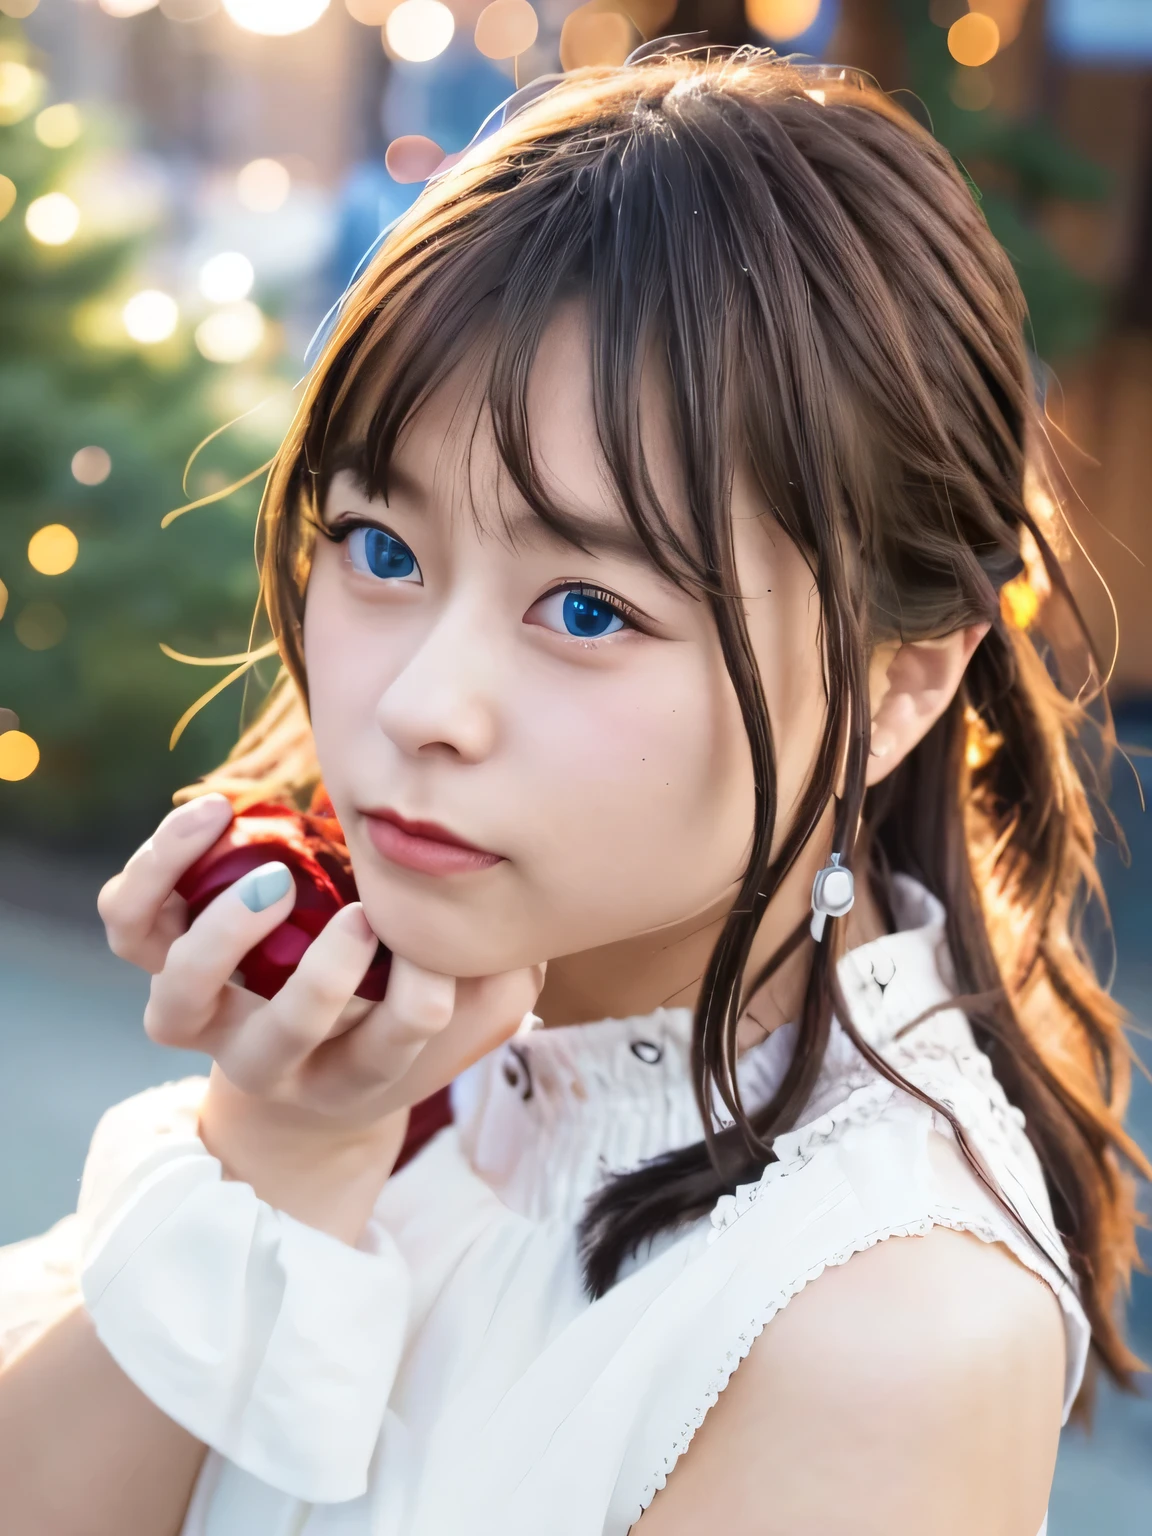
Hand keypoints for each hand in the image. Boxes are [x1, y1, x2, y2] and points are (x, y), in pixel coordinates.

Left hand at [98, 795, 545, 1234]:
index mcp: (348, 1075)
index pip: (384, 1053)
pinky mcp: (157, 959)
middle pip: (276, 1043)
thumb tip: (520, 923)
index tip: (441, 948)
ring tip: (275, 876)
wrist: (297, 1060)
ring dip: (223, 935)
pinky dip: (160, 865)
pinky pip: (131, 921)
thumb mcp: (462, 1009)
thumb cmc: (393, 1015)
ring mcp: (203, 1013)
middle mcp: (267, 1057)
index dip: (416, 1004)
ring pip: (180, 997)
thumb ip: (497, 974)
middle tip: (362, 918)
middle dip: (321, 983)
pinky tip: (218, 812)